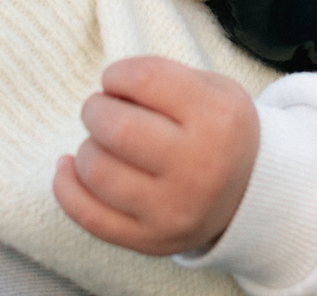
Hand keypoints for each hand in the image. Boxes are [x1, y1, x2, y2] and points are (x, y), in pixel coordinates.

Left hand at [52, 56, 258, 256]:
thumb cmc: (218, 131)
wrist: (249, 195)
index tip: (116, 81)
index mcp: (217, 118)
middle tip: (103, 110)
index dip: (117, 75)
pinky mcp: (151, 241)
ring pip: (97, 172)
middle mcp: (198, 167)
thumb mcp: (212, 89)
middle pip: (116, 129)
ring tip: (102, 144)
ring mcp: (173, 210)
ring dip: (86, 148)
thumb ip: (162, 79)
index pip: (145, 80)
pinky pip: (89, 216)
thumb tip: (105, 91)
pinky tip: (69, 168)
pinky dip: (66, 187)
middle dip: (96, 110)